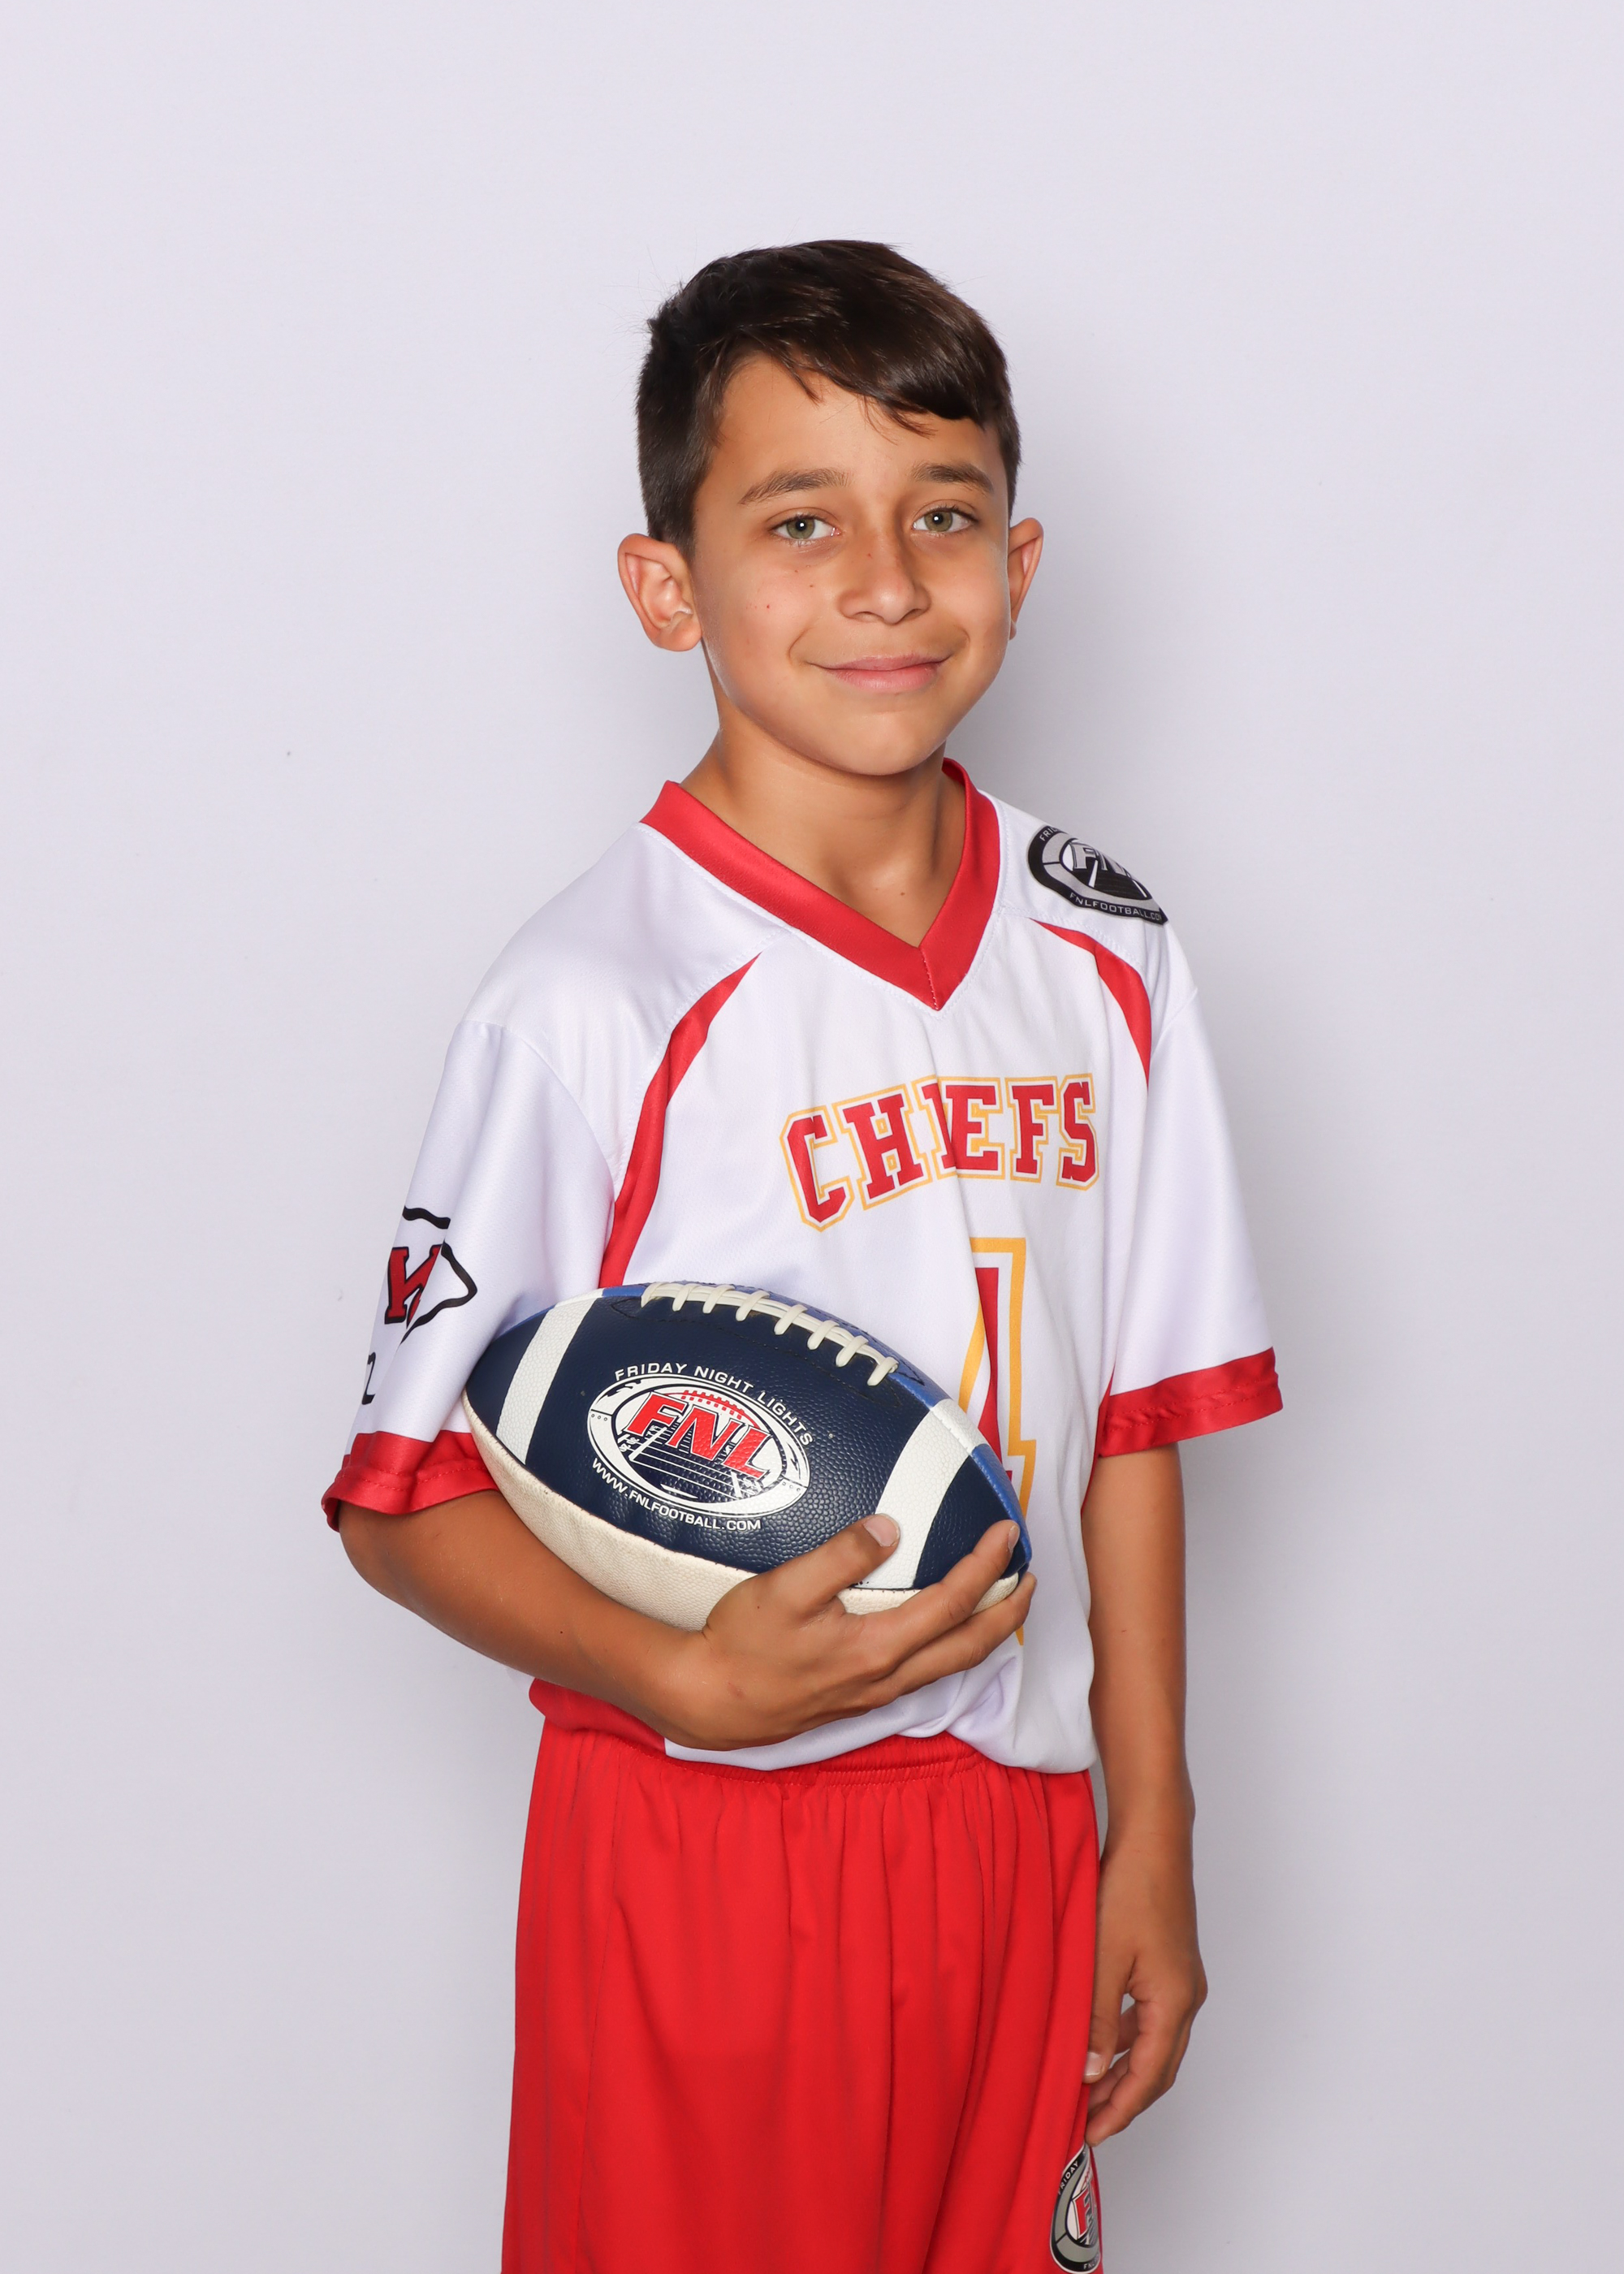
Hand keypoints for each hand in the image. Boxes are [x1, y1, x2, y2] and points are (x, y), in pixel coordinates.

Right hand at [647, 1515, 1033, 1750]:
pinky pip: (925, 1672)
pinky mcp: (858, 1699)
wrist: (709, 1701)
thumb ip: (841, 1555)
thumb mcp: (784, 1589)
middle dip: (1008, 1611)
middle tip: (1030, 1576)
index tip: (1007, 1533)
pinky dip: (951, 1645)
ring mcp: (874, 1694)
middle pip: (970, 1647)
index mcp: (877, 1648)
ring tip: (1000, 1601)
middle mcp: (886, 1677)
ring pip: (950, 1665)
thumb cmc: (741, 1643)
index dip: (986, 1566)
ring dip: (985, 1631)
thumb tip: (892, 1527)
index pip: (952, 1603)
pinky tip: (941, 1629)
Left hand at [1083, 1820, 1206, 2143]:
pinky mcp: (1171, 1964)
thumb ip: (1096, 2019)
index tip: (1092, 2136)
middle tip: (1086, 2123)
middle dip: (1124, 2100)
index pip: (1149, 2078)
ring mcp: (1182, 1981)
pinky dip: (1127, 2039)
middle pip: (1158, 2069)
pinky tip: (1101, 2039)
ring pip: (1156, 2045)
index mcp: (1175, 2002)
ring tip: (1088, 2088)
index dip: (1120, 2111)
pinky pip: (1152, 2019)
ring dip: (1125, 2071)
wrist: (1154, 1838)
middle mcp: (1187, 1998)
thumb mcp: (1103, 1959)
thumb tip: (1091, 2072)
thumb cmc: (1132, 1888)